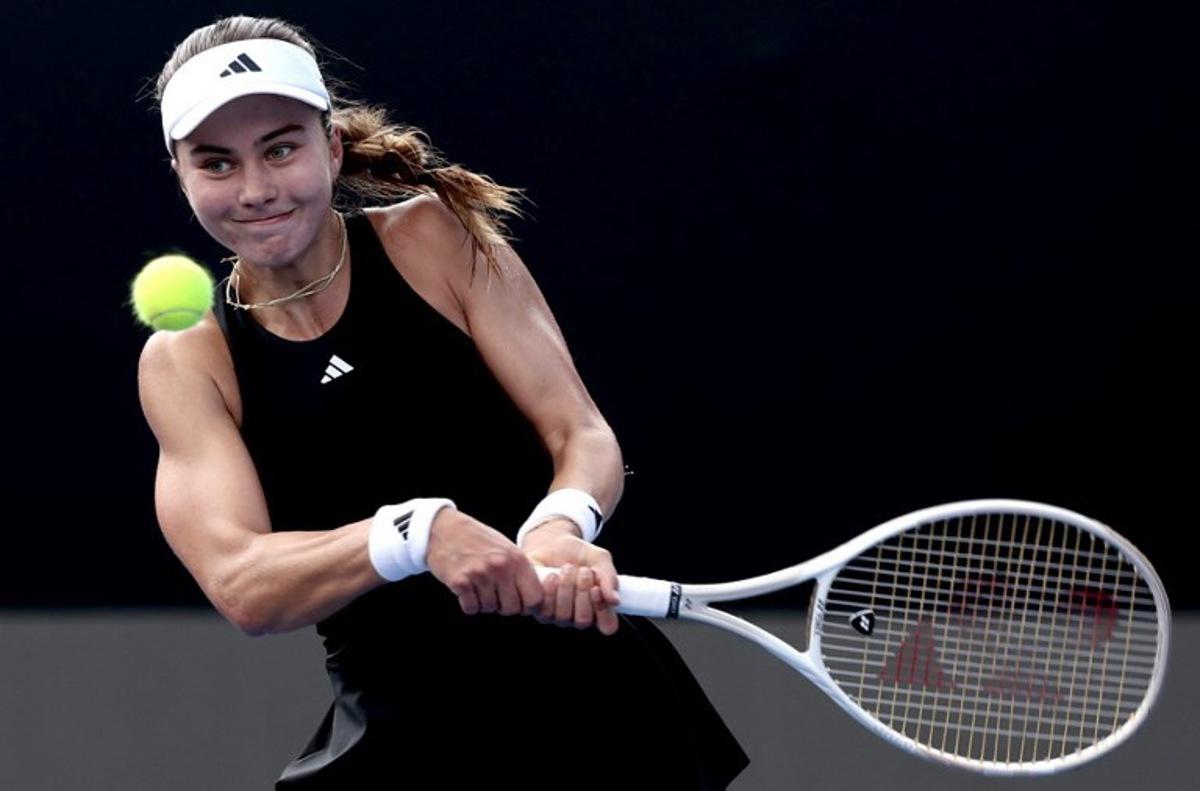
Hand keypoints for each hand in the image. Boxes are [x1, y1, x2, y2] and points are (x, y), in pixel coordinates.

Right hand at [426, 509, 543, 616]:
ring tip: (478, 585)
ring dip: (483, 602)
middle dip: (502, 606)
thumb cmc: (479, 542)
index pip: (535, 598)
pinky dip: (468, 603)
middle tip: (494, 593)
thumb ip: (521, 572)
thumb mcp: (507, 550)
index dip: (528, 606)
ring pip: (489, 608)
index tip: (519, 604)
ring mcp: (480, 574)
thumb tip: (534, 602)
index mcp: (517, 559)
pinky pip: (471, 608)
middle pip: (512, 609)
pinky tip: (466, 588)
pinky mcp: (460, 581)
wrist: (446, 529)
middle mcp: (501, 567)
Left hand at [521, 518, 620, 635]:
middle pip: (583, 620)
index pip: (608, 626)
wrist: (551, 543)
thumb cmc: (578, 553)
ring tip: (567, 568)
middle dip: (583, 593)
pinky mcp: (537, 609)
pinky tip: (552, 576)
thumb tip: (614, 600)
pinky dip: (550, 590)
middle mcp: (577, 616)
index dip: (603, 612)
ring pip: (563, 615)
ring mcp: (556, 616)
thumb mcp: (599, 559)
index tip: (597, 589)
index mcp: (598, 608)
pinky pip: (544, 609)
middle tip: (583, 571)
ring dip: (567, 589)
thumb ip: (609, 578)